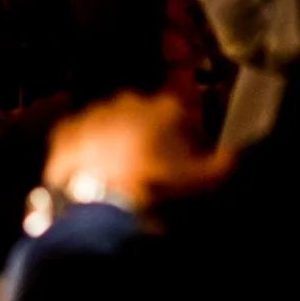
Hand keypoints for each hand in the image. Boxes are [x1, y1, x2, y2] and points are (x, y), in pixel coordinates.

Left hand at [42, 90, 219, 213]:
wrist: (100, 199)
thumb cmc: (156, 186)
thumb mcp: (200, 181)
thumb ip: (221, 166)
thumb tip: (231, 156)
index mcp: (163, 108)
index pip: (182, 116)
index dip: (186, 139)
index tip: (186, 160)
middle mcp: (128, 101)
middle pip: (145, 117)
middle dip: (150, 136)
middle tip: (152, 169)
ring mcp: (95, 112)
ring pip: (112, 125)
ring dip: (117, 142)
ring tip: (121, 175)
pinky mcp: (68, 130)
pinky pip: (81, 138)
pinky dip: (88, 152)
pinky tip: (94, 175)